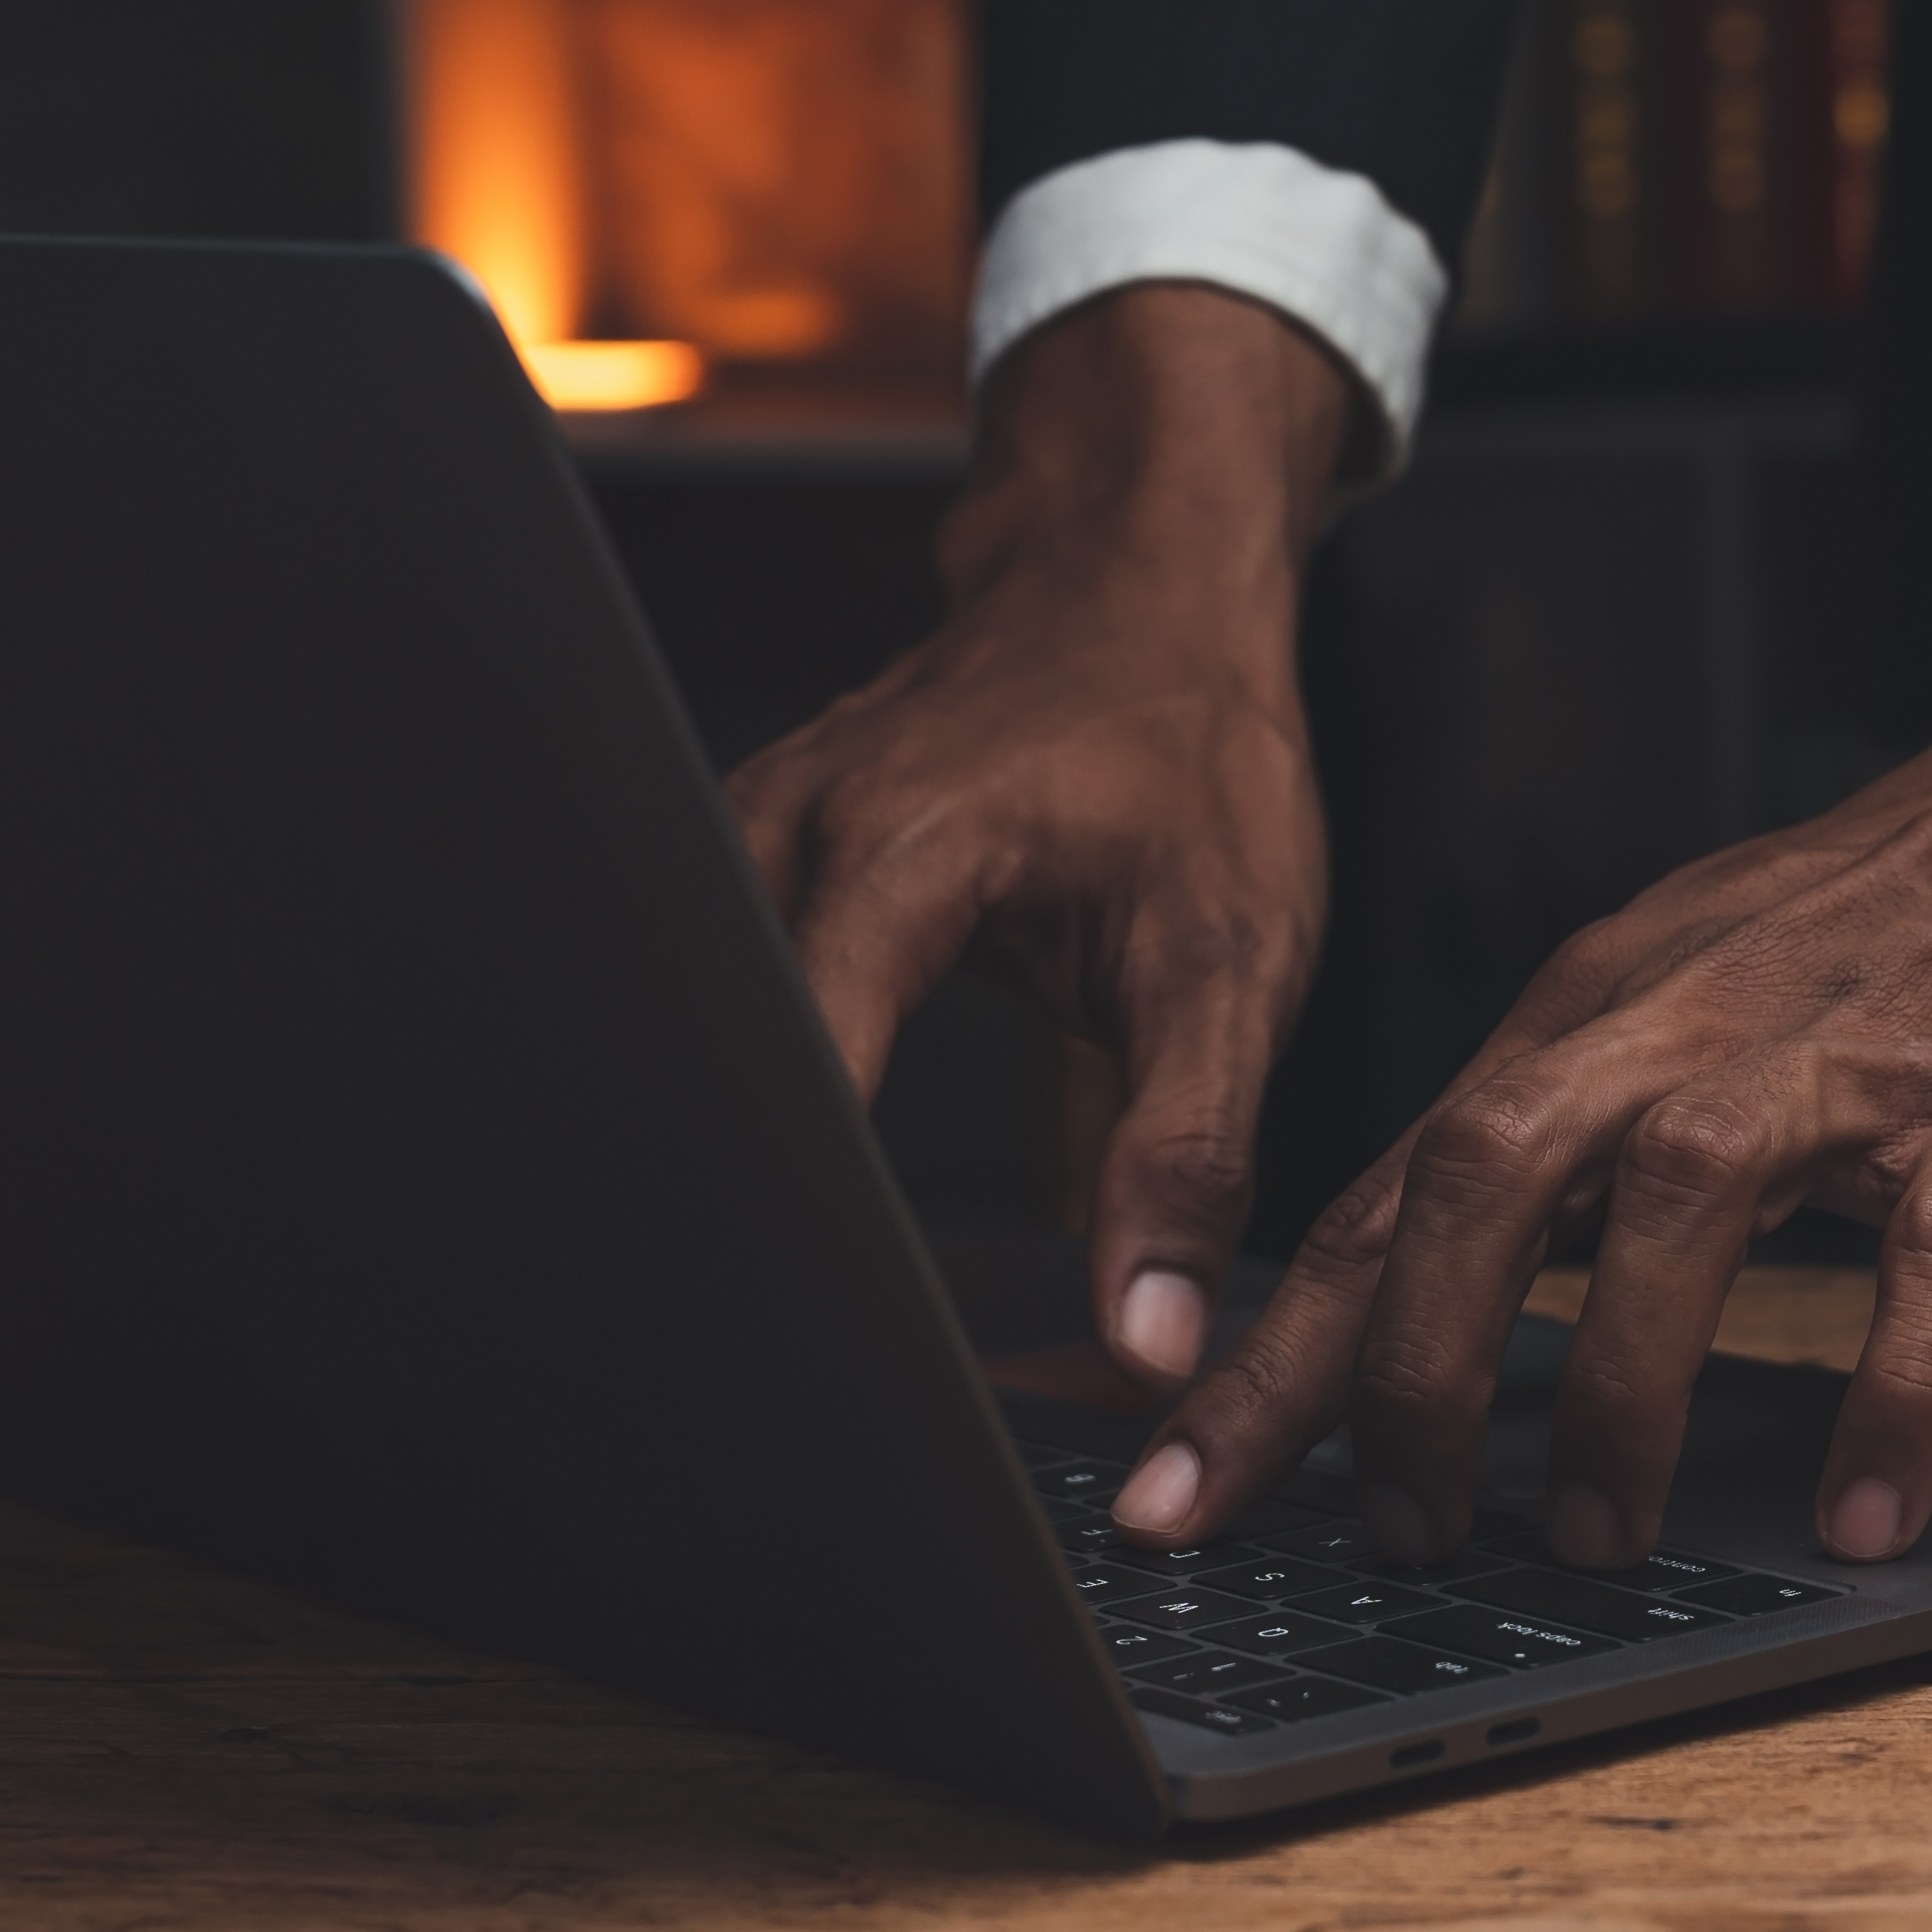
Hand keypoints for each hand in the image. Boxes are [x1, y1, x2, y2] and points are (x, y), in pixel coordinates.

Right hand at [730, 281, 1358, 1383]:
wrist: (1142, 588)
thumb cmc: (1193, 748)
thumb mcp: (1230, 956)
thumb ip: (1186, 1153)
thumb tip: (1149, 1343)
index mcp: (886, 862)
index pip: (800, 1093)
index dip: (813, 1231)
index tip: (841, 1335)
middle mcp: (782, 838)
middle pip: (722, 1066)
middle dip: (757, 1198)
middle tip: (804, 1334)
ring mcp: (747, 834)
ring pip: (702, 1024)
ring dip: (745, 1135)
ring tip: (788, 1263)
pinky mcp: (751, 852)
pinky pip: (721, 984)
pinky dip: (759, 1072)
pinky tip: (792, 1148)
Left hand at [1110, 415, 1931, 1570]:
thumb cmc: (1889, 928)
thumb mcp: (1680, 1006)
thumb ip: (1563, 1143)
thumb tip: (1425, 1319)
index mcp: (1586, 1014)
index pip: (1379, 1193)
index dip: (1269, 1353)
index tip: (1173, 1490)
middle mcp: (1679, 1027)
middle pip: (1477, 1180)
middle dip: (1405, 1372)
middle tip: (1391, 1535)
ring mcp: (1836, 1065)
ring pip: (1673, 1213)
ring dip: (1616, 1391)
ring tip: (1594, 1543)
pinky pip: (1928, 1272)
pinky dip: (1892, 1402)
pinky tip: (1867, 1515)